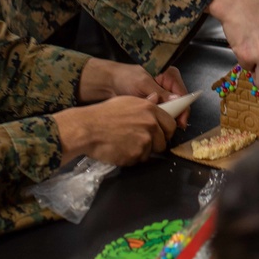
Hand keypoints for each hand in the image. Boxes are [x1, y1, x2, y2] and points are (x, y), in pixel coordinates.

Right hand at [54, 94, 176, 165]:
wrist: (87, 128)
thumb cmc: (103, 113)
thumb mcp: (126, 101)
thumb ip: (145, 102)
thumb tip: (157, 98)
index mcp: (150, 109)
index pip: (170, 124)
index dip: (166, 131)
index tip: (161, 135)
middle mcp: (151, 124)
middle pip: (163, 142)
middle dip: (155, 144)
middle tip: (141, 142)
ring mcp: (144, 140)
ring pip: (150, 152)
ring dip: (141, 152)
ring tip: (126, 145)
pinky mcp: (136, 154)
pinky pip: (138, 160)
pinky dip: (131, 158)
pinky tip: (120, 150)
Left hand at [77, 60, 188, 127]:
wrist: (107, 83)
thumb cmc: (125, 78)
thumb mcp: (143, 84)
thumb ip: (160, 92)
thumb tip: (176, 101)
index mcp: (169, 76)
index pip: (182, 94)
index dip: (183, 109)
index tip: (180, 123)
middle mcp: (168, 85)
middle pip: (179, 104)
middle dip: (176, 117)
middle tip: (170, 131)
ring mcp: (161, 95)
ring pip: (171, 111)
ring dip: (167, 120)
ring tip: (162, 131)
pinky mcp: (154, 104)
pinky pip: (161, 113)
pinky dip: (159, 120)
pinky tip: (155, 128)